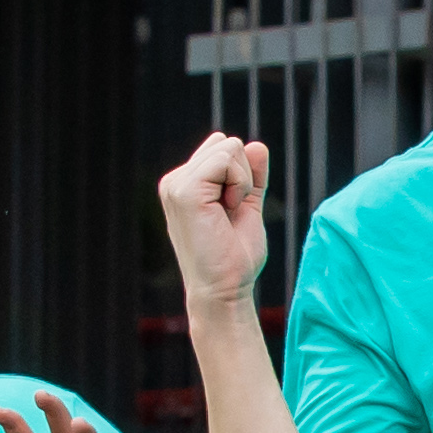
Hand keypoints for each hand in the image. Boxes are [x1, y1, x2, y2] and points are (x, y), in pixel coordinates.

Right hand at [161, 132, 274, 313]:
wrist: (224, 289)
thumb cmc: (235, 256)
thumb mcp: (248, 206)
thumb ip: (252, 176)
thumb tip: (257, 145)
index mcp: (185, 184)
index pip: (223, 147)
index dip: (242, 174)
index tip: (234, 208)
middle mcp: (175, 181)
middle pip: (227, 143)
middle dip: (243, 174)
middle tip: (232, 213)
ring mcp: (176, 184)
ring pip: (228, 147)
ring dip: (243, 181)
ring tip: (228, 213)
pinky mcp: (185, 189)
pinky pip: (225, 158)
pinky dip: (240, 183)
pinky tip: (228, 209)